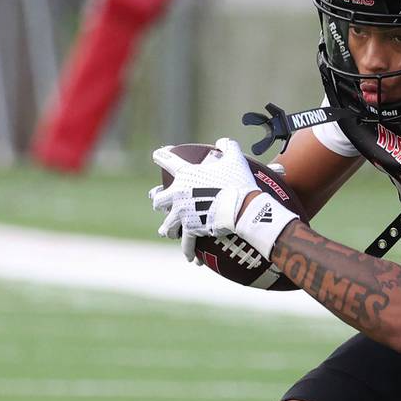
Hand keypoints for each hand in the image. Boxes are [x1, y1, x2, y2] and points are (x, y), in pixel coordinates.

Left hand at [150, 138, 258, 260]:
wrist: (242, 207)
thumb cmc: (238, 182)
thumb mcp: (234, 159)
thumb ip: (227, 146)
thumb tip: (223, 142)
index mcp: (185, 174)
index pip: (165, 159)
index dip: (161, 155)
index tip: (157, 155)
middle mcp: (178, 194)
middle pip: (158, 199)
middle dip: (160, 201)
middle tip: (161, 204)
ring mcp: (182, 213)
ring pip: (166, 224)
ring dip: (168, 228)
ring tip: (168, 231)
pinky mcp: (190, 230)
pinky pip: (185, 243)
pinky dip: (188, 251)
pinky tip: (190, 258)